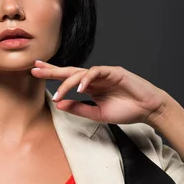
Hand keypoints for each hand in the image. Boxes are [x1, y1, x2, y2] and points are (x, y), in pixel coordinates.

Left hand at [31, 60, 171, 124]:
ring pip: (81, 72)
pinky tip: (80, 88)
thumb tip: (59, 105)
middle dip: (52, 70)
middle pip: (70, 71)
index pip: (68, 78)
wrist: (148, 110)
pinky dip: (87, 80)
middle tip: (35, 69)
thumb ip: (79, 109)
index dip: (52, 75)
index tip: (36, 73)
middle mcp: (95, 78)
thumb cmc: (126, 111)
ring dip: (67, 83)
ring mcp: (105, 73)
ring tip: (58, 94)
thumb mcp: (97, 114)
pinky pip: (97, 72)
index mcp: (90, 87)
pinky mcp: (115, 72)